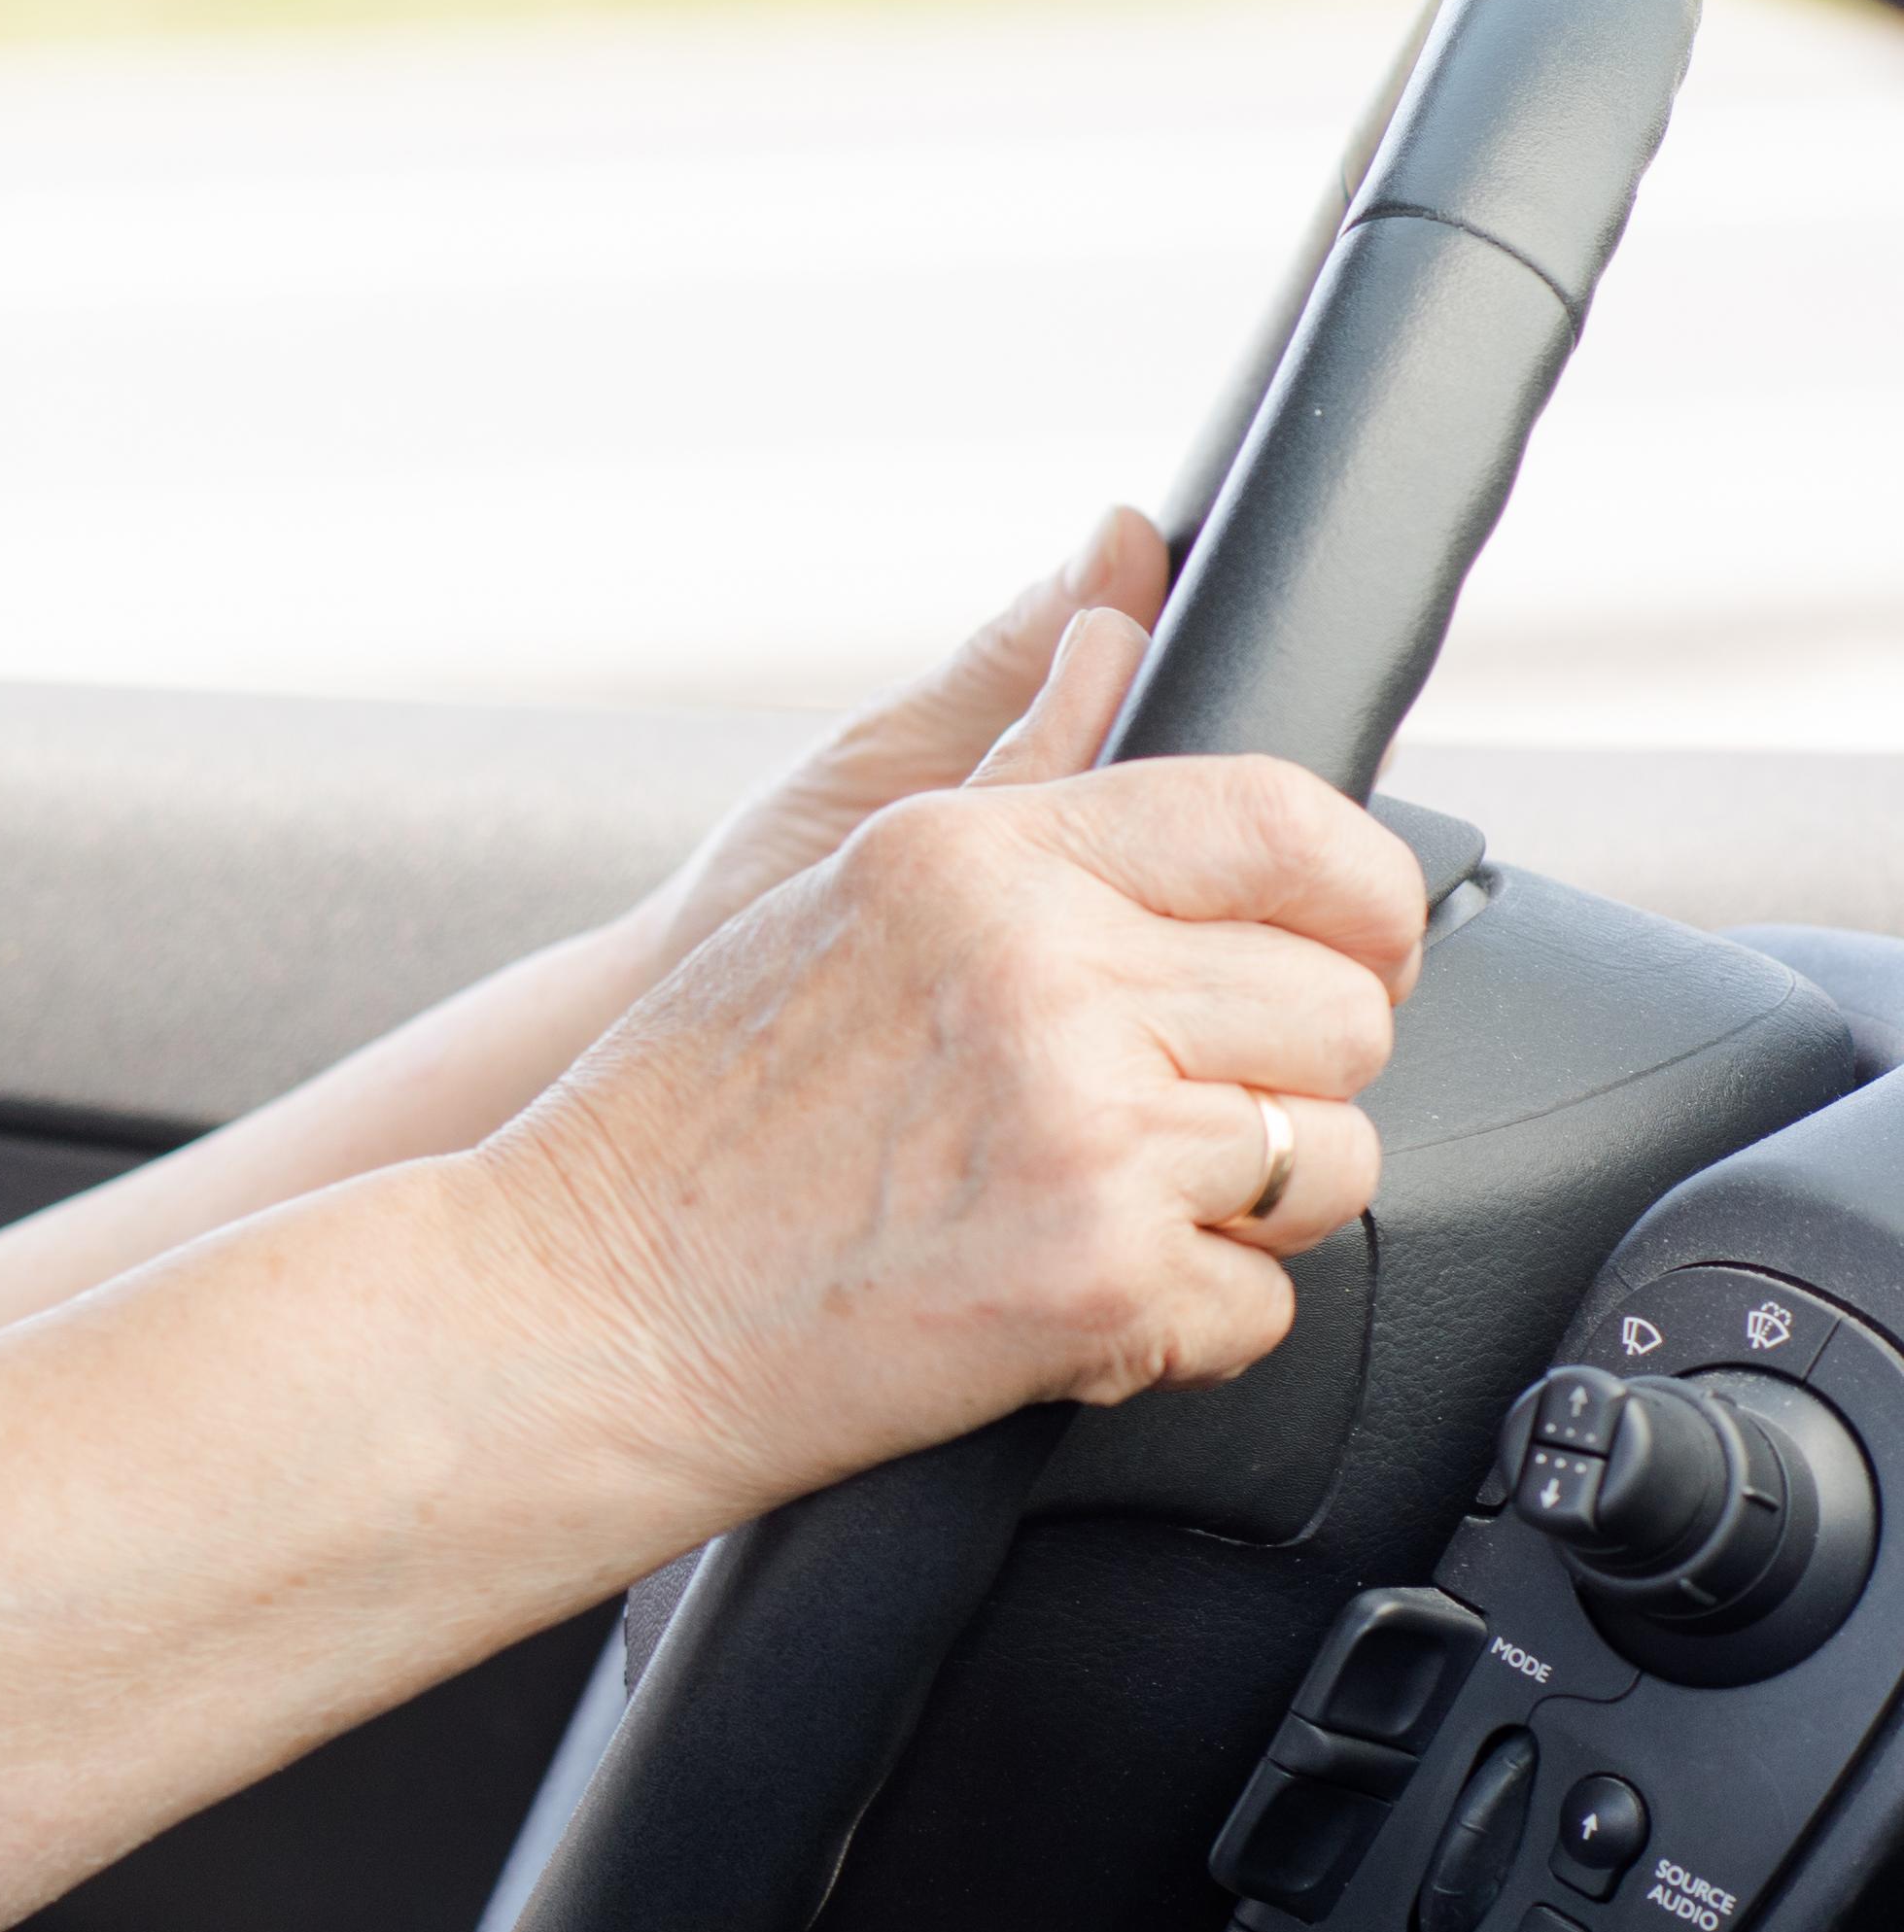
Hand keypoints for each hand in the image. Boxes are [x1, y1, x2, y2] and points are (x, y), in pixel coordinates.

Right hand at [482, 599, 1418, 1521]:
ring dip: (1247, 1208)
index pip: (1283, 824)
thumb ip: (1009, 775)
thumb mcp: (826, 898)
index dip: (1361, 900)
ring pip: (1331, 1160)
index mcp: (977, 859)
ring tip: (1098, 1209)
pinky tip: (1061, 1300)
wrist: (571, 1313)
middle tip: (1169, 1117)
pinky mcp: (1100, 1278)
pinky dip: (1183, 1324)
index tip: (1349, 951)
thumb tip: (1118, 606)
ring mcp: (1082, 1128)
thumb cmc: (677, 1128)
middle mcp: (1044, 973)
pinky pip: (1266, 1303)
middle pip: (1342, 1009)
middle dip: (1288, 1078)